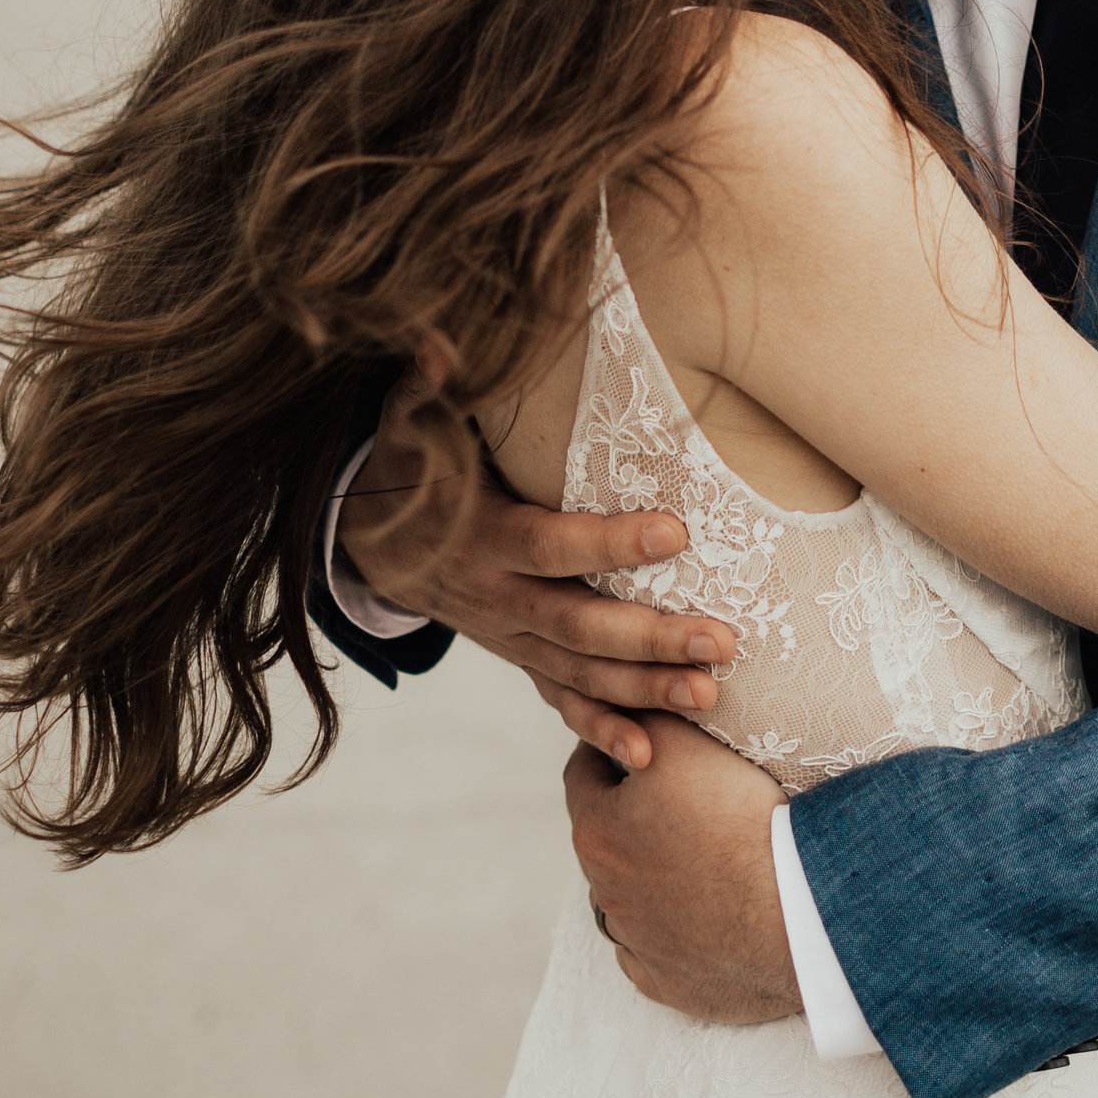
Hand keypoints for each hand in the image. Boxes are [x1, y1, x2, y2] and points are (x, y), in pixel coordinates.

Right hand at [335, 371, 737, 770]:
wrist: (374, 545)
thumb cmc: (412, 469)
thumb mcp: (412, 424)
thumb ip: (428, 386)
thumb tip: (437, 341)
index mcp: (483, 539)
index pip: (553, 545)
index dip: (610, 541)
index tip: (678, 530)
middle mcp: (498, 600)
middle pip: (580, 626)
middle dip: (650, 638)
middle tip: (722, 641)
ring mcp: (510, 638)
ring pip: (581, 674)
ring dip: (646, 690)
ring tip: (713, 696)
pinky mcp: (521, 657)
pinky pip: (562, 703)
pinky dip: (602, 730)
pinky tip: (652, 756)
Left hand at [566, 718, 798, 1022]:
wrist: (792, 911)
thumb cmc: (735, 821)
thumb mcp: (685, 743)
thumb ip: (647, 717)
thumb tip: (629, 700)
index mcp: (596, 832)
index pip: (584, 773)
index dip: (611, 748)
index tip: (639, 739)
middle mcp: (604, 893)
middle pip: (607, 839)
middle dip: (631, 815)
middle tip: (678, 796)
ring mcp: (636, 946)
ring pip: (628, 900)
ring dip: (650, 877)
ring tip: (699, 858)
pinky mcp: (670, 986)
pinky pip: (657, 954)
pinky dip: (674, 933)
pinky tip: (706, 916)